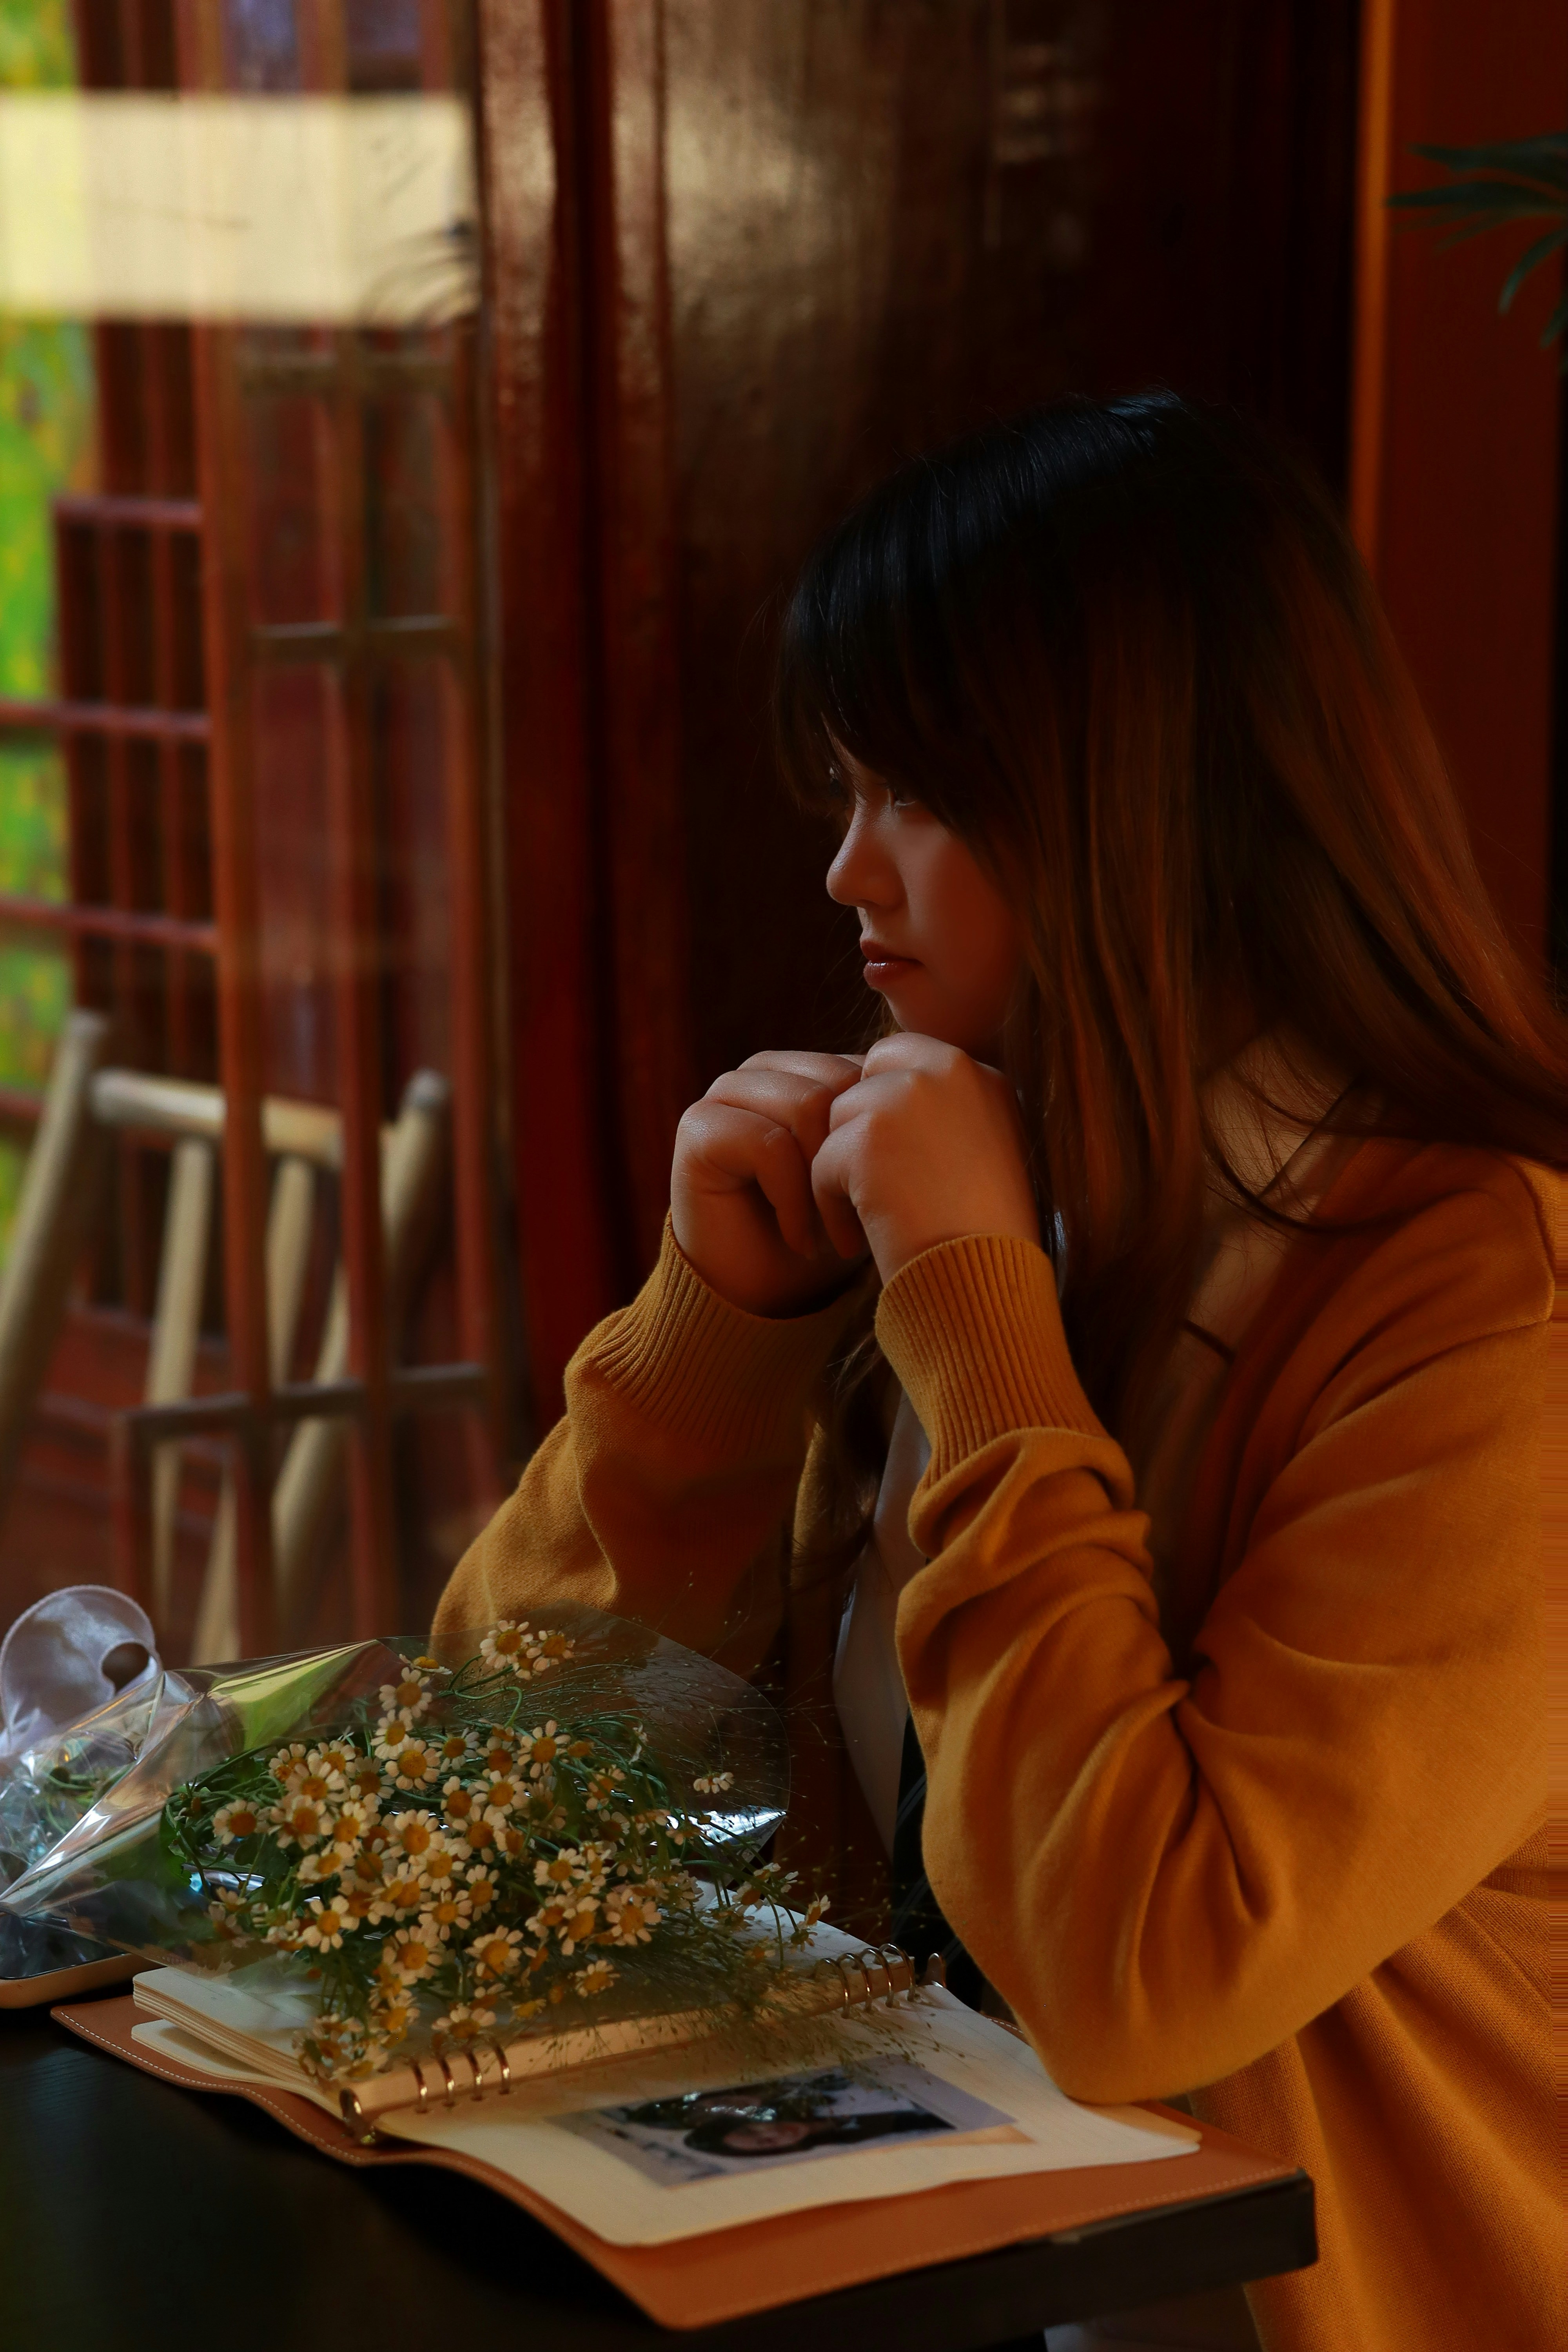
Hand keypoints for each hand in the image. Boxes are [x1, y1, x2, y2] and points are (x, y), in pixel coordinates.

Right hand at [671, 1051, 870, 1315]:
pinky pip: (769, 1145)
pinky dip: (793, 1201)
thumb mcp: (870, 1174)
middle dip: (853, 1158)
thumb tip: (937, 1092)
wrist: (765, 1299)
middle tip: (857, 1222)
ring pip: (805, 1107)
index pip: (863, 1068)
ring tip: (830, 1235)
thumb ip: (888, 1124)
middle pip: (837, 1083)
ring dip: (824, 1183)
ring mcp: (725, 1095)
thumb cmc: (828, 1238)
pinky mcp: (698, 1128)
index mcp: (805, 1069)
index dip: (882, 1134)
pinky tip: (799, 1240)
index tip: (890, 1197)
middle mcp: (762, 1072)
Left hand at [810, 1034, 1039, 1285]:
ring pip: (836, 1122)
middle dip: (854, 1134)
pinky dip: (830, 1207)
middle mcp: (949, 1071)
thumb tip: (882, 1099)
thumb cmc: (988, 1238)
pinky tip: (857, 1243)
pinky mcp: (868, 1134)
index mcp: (981, 1075)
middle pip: (860, 1083)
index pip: (900, 1057)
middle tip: (868, 1189)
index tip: (884, 1159)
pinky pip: (820, 1163)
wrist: (986, 1282)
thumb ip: (945, 1115)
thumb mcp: (986, 1155)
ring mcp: (907, 1096)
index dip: (878, 1105)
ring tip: (869, 1225)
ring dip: (842, 1174)